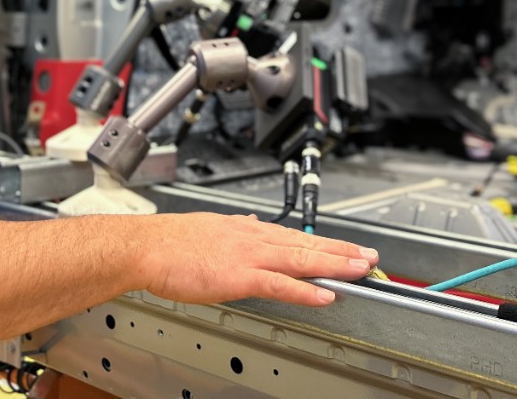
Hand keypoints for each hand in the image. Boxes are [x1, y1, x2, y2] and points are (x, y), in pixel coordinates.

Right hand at [137, 213, 377, 306]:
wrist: (147, 247)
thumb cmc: (170, 242)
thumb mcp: (208, 226)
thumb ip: (234, 227)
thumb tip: (250, 222)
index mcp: (245, 229)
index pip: (293, 235)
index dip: (322, 242)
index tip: (344, 247)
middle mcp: (253, 238)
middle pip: (307, 244)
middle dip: (341, 251)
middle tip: (369, 256)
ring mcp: (249, 256)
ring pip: (302, 259)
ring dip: (335, 265)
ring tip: (361, 270)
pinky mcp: (240, 275)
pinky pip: (280, 284)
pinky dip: (306, 289)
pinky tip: (326, 294)